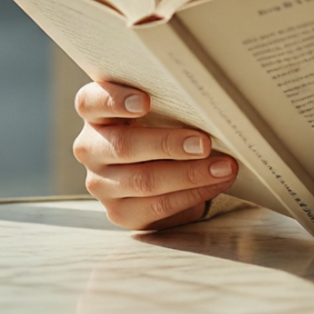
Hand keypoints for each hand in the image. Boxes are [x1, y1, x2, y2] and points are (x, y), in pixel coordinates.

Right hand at [71, 80, 237, 230]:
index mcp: (95, 114)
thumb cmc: (161, 127)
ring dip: (189, 174)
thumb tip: (206, 101)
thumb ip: (166, 100)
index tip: (145, 101)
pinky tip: (213, 185)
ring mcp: (101, 183)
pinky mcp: (119, 213)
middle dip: (168, 144)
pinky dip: (191, 195)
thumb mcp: (159, 109)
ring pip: (143, 181)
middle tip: (203, 143)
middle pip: (123, 146)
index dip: (114, 101)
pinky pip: (157, 206)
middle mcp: (90, 148)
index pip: (91, 102)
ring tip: (222, 167)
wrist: (162, 169)